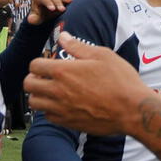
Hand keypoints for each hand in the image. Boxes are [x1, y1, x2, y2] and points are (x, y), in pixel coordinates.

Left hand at [24, 32, 148, 135]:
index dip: (39, 62)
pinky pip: (48, 116)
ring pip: (34, 103)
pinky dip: (49, 109)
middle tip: (44, 76)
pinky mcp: (68, 122)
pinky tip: (62, 103)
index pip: (34, 65)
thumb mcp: (102, 55)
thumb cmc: (120, 80)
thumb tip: (63, 37)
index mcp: (64, 71)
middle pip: (29, 84)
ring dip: (39, 94)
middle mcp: (58, 91)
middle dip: (33, 78)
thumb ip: (78, 46)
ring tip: (51, 90)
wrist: (132, 109)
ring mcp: (62, 109)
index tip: (48, 63)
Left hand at [26, 0, 74, 24]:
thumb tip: (31, 19)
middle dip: (58, 3)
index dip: (48, 3)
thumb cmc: (38, 16)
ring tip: (70, 1)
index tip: (53, 9)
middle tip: (62, 10)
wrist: (44, 15)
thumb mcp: (34, 18)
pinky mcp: (62, 0)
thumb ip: (32, 19)